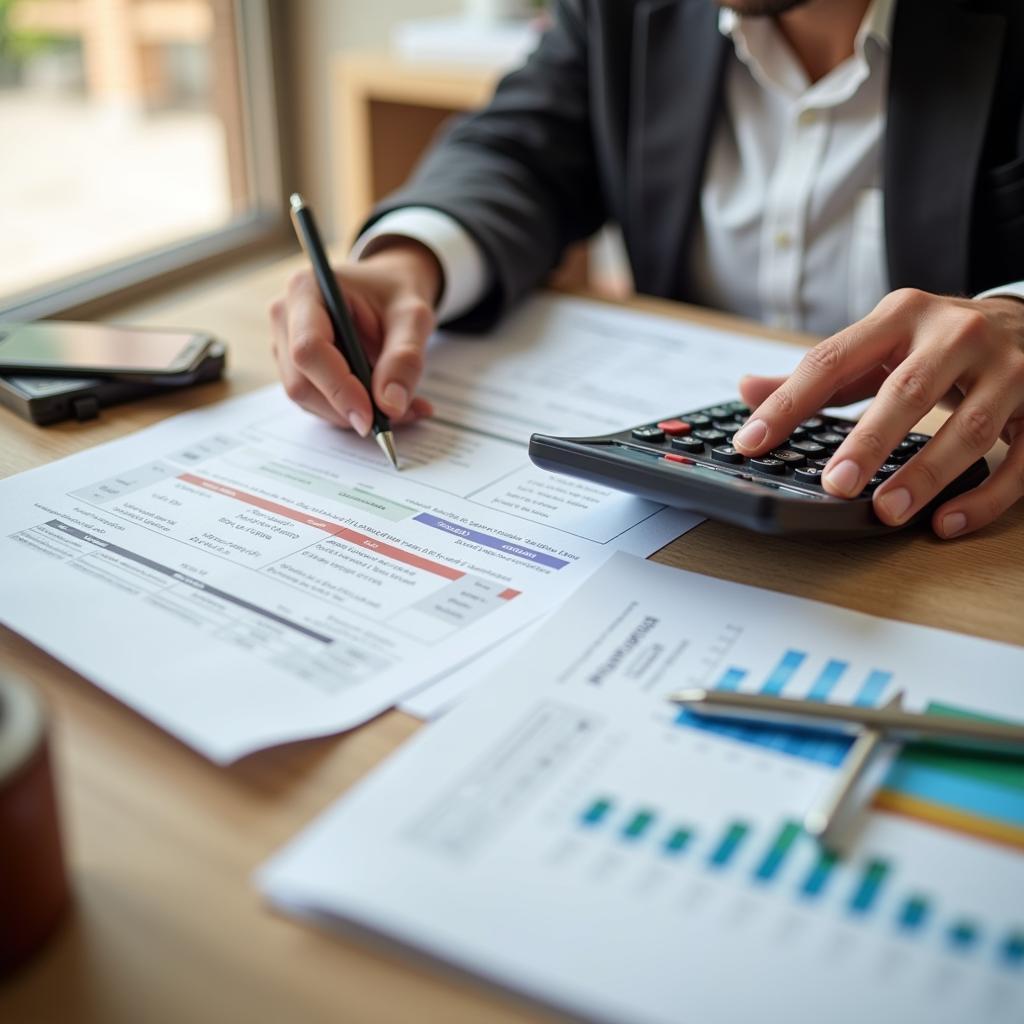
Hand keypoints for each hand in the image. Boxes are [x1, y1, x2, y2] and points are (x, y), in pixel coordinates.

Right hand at [269, 239, 441, 432]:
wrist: (388, 289)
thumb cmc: (396, 293)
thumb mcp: (413, 317)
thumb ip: (405, 358)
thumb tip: (390, 406)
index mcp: (307, 290)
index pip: (309, 349)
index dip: (338, 388)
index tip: (371, 417)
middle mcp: (285, 316)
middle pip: (300, 382)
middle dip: (347, 408)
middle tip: (396, 416)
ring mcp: (284, 344)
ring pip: (307, 399)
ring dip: (352, 414)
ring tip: (401, 406)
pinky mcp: (294, 367)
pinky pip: (316, 402)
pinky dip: (350, 411)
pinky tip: (384, 404)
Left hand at [732, 289, 1023, 537]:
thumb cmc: (936, 343)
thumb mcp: (878, 345)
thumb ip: (818, 374)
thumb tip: (746, 390)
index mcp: (902, 315)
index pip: (831, 360)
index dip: (787, 405)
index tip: (749, 444)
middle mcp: (957, 333)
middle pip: (908, 390)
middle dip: (869, 441)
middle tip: (835, 484)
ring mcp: (1009, 369)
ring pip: (971, 428)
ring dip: (927, 474)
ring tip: (886, 512)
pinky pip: (1020, 459)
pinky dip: (984, 496)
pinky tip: (946, 522)